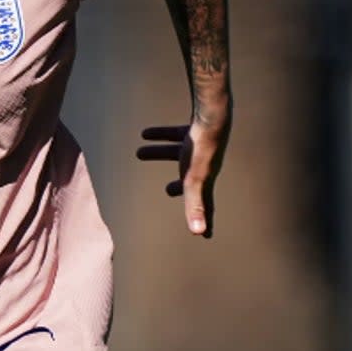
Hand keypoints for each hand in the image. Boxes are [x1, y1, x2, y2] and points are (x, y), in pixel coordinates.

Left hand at [135, 120, 228, 237]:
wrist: (213, 116)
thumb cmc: (203, 149)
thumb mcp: (195, 180)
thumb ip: (194, 205)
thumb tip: (198, 232)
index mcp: (205, 179)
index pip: (206, 204)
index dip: (205, 218)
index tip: (206, 235)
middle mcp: (204, 164)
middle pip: (189, 178)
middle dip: (178, 185)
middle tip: (167, 190)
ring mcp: (200, 147)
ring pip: (177, 153)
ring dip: (158, 153)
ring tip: (138, 153)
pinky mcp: (195, 130)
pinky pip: (176, 134)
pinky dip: (160, 134)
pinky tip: (144, 133)